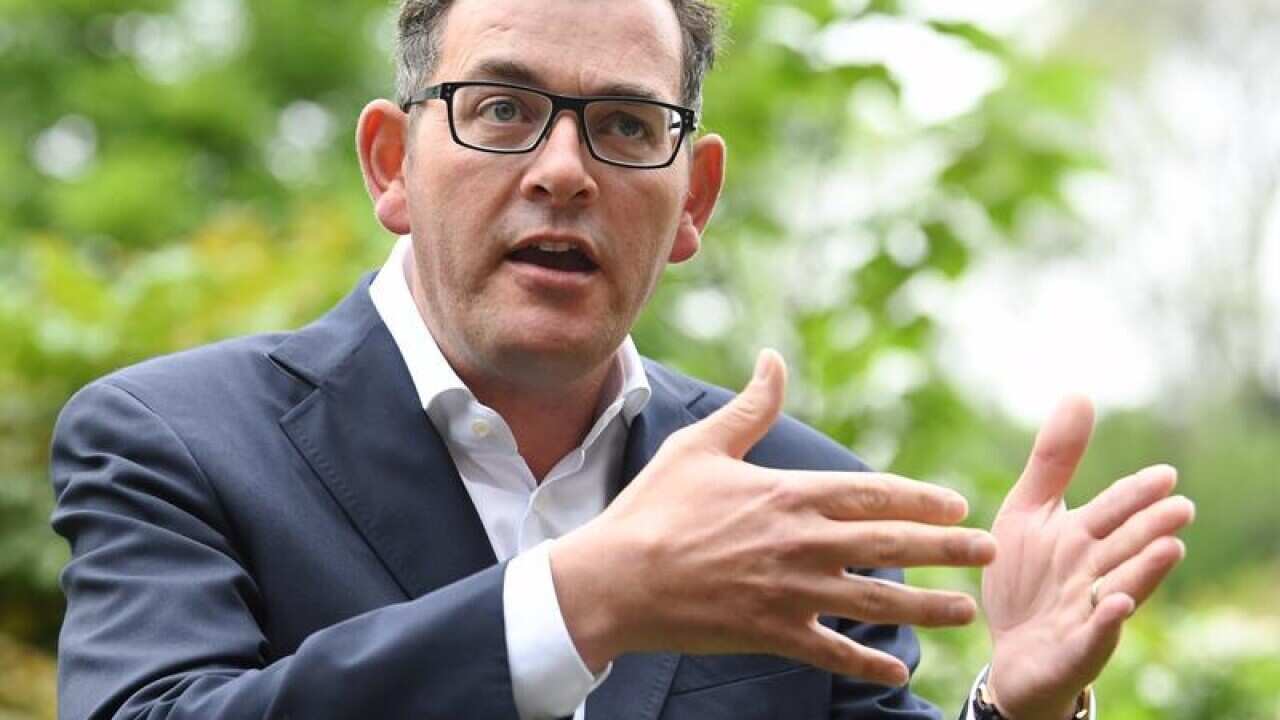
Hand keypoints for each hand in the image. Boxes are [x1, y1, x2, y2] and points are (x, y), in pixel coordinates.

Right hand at [552, 349, 996, 685]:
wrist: (615, 579)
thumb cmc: (653, 507)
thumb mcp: (702, 446)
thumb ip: (751, 407)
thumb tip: (773, 357)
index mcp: (789, 494)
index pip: (873, 493)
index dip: (920, 499)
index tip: (957, 505)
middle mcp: (802, 543)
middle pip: (891, 544)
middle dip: (947, 548)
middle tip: (989, 552)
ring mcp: (791, 593)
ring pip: (877, 601)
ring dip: (928, 606)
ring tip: (966, 610)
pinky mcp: (772, 634)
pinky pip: (833, 652)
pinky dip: (868, 661)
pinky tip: (899, 666)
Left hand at [982, 396, 1194, 719]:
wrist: (1010, 653)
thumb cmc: (1025, 579)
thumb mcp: (1028, 511)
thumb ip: (1053, 460)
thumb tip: (1079, 393)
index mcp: (1083, 539)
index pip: (1114, 510)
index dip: (1136, 494)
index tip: (1166, 474)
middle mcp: (1093, 573)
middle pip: (1125, 547)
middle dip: (1151, 528)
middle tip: (1181, 507)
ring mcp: (1086, 613)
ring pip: (1120, 587)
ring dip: (1144, 571)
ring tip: (1170, 549)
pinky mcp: (1072, 650)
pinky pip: (1092, 637)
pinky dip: (1105, 623)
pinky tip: (1114, 605)